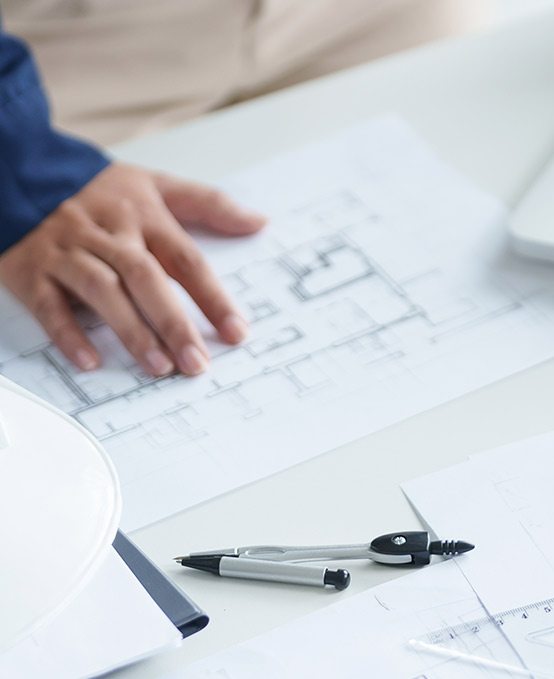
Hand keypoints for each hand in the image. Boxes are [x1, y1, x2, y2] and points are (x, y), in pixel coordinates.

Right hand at [0, 163, 266, 375]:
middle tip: (197, 364)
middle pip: (147, 279)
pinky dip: (67, 333)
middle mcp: (108, 235)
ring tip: (159, 366)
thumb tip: (260, 222)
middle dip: (175, 324)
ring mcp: (68, 252)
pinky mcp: (31, 270)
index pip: (187, 260)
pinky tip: (89, 360)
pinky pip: (49, 304)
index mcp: (142, 217)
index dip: (213, 298)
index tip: (237, 332)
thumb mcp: (154, 184)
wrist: (15, 167)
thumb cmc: (94, 188)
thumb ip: (208, 204)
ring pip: (102, 292)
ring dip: (131, 331)